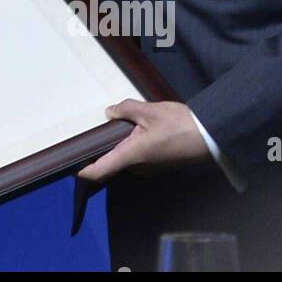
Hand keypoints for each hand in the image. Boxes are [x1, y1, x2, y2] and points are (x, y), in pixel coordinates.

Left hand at [75, 100, 210, 184]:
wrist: (211, 136)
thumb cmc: (180, 125)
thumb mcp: (149, 111)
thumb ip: (126, 110)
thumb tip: (109, 112)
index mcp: (131, 156)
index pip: (99, 171)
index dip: (83, 170)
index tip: (70, 164)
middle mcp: (138, 167)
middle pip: (111, 163)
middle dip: (102, 149)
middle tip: (93, 131)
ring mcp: (150, 168)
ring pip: (126, 158)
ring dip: (119, 145)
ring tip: (115, 125)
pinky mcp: (160, 164)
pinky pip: (139, 157)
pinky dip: (132, 146)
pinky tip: (135, 129)